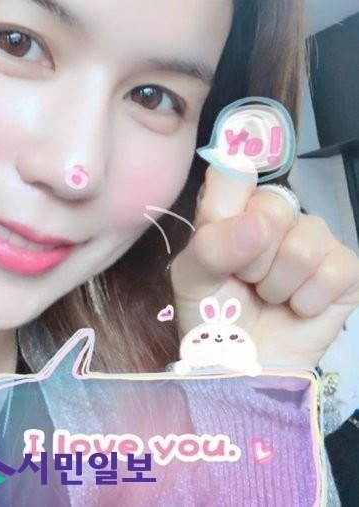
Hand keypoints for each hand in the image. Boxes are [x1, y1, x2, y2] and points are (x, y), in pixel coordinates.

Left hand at [171, 163, 358, 367]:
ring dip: (278, 286)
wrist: (242, 367)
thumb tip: (258, 224)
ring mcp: (313, 238)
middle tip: (244, 279)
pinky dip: (307, 302)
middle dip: (252, 258)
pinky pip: (334, 271)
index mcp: (231, 205)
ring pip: (304, 245)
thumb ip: (212, 246)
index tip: (221, 227)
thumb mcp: (192, 280)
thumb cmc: (212, 316)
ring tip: (268, 296)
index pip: (234, 169)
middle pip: (273, 208)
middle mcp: (275, 213)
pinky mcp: (345, 269)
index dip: (231, 199)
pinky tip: (296, 307)